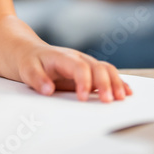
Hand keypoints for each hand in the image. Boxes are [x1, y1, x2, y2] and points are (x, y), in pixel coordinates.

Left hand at [15, 43, 131, 102]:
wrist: (29, 51)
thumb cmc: (29, 62)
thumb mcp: (26, 69)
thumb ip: (37, 79)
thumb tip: (48, 90)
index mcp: (63, 57)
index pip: (79, 67)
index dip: (84, 82)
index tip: (82, 98)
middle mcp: (78, 58)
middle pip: (97, 67)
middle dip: (105, 84)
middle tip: (108, 102)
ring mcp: (86, 63)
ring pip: (106, 69)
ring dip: (116, 83)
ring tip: (121, 98)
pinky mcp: (89, 71)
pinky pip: (107, 74)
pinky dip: (118, 82)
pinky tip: (127, 92)